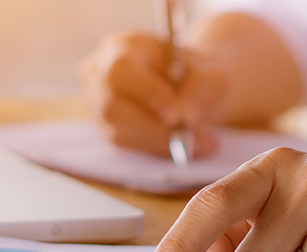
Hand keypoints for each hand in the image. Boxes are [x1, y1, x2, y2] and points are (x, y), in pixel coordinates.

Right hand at [78, 31, 225, 157]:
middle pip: (111, 107)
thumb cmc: (196, 75)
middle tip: (194, 137)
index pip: (121, 71)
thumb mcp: (209, 74)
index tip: (176, 115)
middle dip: (154, 127)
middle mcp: (99, 73)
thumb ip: (203, 89)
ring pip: (120, 132)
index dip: (146, 94)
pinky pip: (128, 145)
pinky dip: (160, 148)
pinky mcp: (105, 127)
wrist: (192, 87)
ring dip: (163, 141)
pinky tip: (188, 145)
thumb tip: (189, 114)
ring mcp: (97, 103)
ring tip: (203, 141)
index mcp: (122, 47)